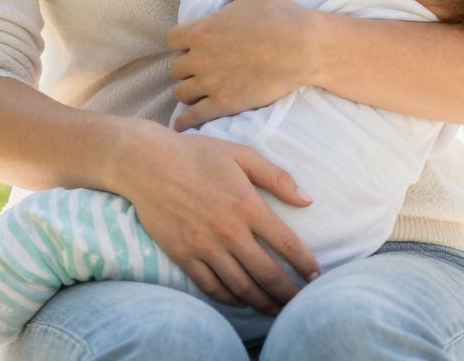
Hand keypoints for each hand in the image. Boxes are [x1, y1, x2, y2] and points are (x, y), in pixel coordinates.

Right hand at [116, 126, 318, 312]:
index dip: (304, 264)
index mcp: (247, 205)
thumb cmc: (196, 154)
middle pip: (267, 273)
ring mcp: (204, 246)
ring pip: (241, 286)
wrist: (147, 163)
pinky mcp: (183, 255)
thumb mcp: (241, 154)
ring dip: (262, 302)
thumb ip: (277, 177)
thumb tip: (308, 200)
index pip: (286, 243)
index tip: (316, 276)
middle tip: (302, 303)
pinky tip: (242, 301)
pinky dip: (230, 299)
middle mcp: (228, 231)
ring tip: (276, 310)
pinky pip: (211, 286)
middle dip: (288, 293)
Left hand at [167, 0, 319, 130]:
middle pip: (175, 68)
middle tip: (198, 67)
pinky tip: (183, 124)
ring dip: (187, 90)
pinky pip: (194, 117)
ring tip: (196, 91)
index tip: (190, 43)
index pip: (172, 39)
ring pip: (181, 92)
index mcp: (201, 31)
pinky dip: (186, 121)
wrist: (302, 48)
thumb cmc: (278, 16)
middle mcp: (200, 58)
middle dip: (185, 66)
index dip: (180, 41)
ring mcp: (211, 84)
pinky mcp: (224, 104)